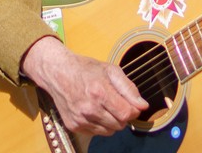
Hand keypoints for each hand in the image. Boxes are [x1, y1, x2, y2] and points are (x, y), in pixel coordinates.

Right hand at [21, 36, 148, 135]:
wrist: (59, 73)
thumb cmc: (87, 69)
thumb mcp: (111, 70)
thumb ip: (129, 88)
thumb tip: (143, 106)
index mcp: (100, 92)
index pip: (126, 114)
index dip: (134, 110)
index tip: (134, 104)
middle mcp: (89, 109)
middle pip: (119, 124)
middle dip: (124, 115)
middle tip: (118, 102)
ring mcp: (80, 120)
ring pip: (109, 131)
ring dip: (113, 121)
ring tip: (107, 105)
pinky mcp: (74, 126)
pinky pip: (96, 133)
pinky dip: (101, 125)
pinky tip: (96, 111)